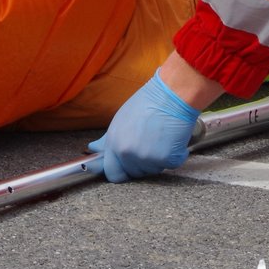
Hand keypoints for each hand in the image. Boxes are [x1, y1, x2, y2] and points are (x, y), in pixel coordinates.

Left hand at [85, 73, 200, 182]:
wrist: (172, 94)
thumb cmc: (147, 104)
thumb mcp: (120, 120)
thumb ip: (107, 140)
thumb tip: (92, 149)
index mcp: (115, 145)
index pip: (113, 174)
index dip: (121, 170)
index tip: (127, 165)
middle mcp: (129, 154)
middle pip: (134, 173)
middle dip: (140, 164)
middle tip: (149, 143)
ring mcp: (148, 158)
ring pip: (153, 169)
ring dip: (158, 159)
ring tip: (161, 137)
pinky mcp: (168, 158)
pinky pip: (171, 164)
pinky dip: (175, 155)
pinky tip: (173, 138)